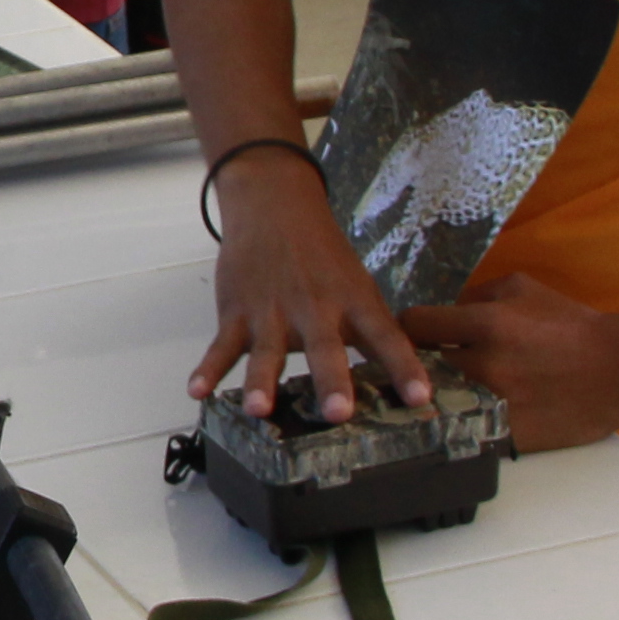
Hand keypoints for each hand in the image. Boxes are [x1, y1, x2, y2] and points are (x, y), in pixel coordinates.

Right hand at [185, 156, 430, 419]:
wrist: (273, 206)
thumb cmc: (322, 256)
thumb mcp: (357, 284)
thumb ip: (372, 330)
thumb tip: (404, 376)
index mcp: (353, 302)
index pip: (386, 338)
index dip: (404, 367)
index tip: (420, 397)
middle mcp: (315, 309)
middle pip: (326, 349)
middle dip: (332, 381)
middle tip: (339, 413)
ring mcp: (272, 312)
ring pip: (267, 352)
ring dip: (262, 381)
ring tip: (259, 409)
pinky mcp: (238, 312)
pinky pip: (221, 345)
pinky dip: (207, 368)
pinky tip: (198, 391)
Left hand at [397, 272, 618, 453]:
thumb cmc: (573, 325)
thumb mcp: (523, 289)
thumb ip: (476, 294)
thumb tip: (444, 310)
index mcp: (485, 323)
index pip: (412, 325)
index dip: (410, 328)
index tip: (417, 334)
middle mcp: (483, 365)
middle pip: (419, 368)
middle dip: (422, 365)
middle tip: (428, 366)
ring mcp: (493, 404)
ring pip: (440, 402)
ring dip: (440, 396)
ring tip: (448, 391)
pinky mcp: (506, 435)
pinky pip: (467, 428)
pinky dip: (465, 422)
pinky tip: (471, 415)